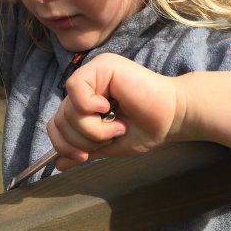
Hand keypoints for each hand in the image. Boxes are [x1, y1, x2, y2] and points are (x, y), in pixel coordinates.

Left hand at [47, 54, 183, 169]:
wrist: (174, 118)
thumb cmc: (147, 127)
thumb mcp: (108, 144)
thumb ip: (84, 150)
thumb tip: (58, 164)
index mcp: (86, 100)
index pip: (57, 123)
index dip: (64, 144)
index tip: (84, 156)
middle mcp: (87, 84)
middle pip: (60, 119)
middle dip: (84, 139)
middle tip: (112, 135)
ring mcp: (94, 72)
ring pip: (68, 109)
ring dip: (93, 128)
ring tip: (118, 125)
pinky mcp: (102, 65)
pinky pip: (76, 89)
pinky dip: (90, 107)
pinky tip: (110, 107)